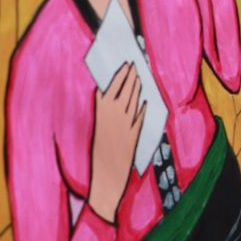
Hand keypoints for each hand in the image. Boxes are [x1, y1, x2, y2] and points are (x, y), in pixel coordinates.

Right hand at [87, 63, 145, 220]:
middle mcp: (115, 114)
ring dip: (136, 87)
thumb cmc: (96, 152)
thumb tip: (106, 92)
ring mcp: (126, 122)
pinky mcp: (135, 132)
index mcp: (101, 111)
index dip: (119, 74)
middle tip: (135, 64)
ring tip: (139, 77)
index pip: (112, 85)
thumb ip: (103, 109)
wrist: (105, 176)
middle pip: (125, 89)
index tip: (124, 64)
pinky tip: (144, 102)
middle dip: (130, 75)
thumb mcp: (96, 127)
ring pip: (134, 99)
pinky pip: (140, 116)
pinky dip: (142, 108)